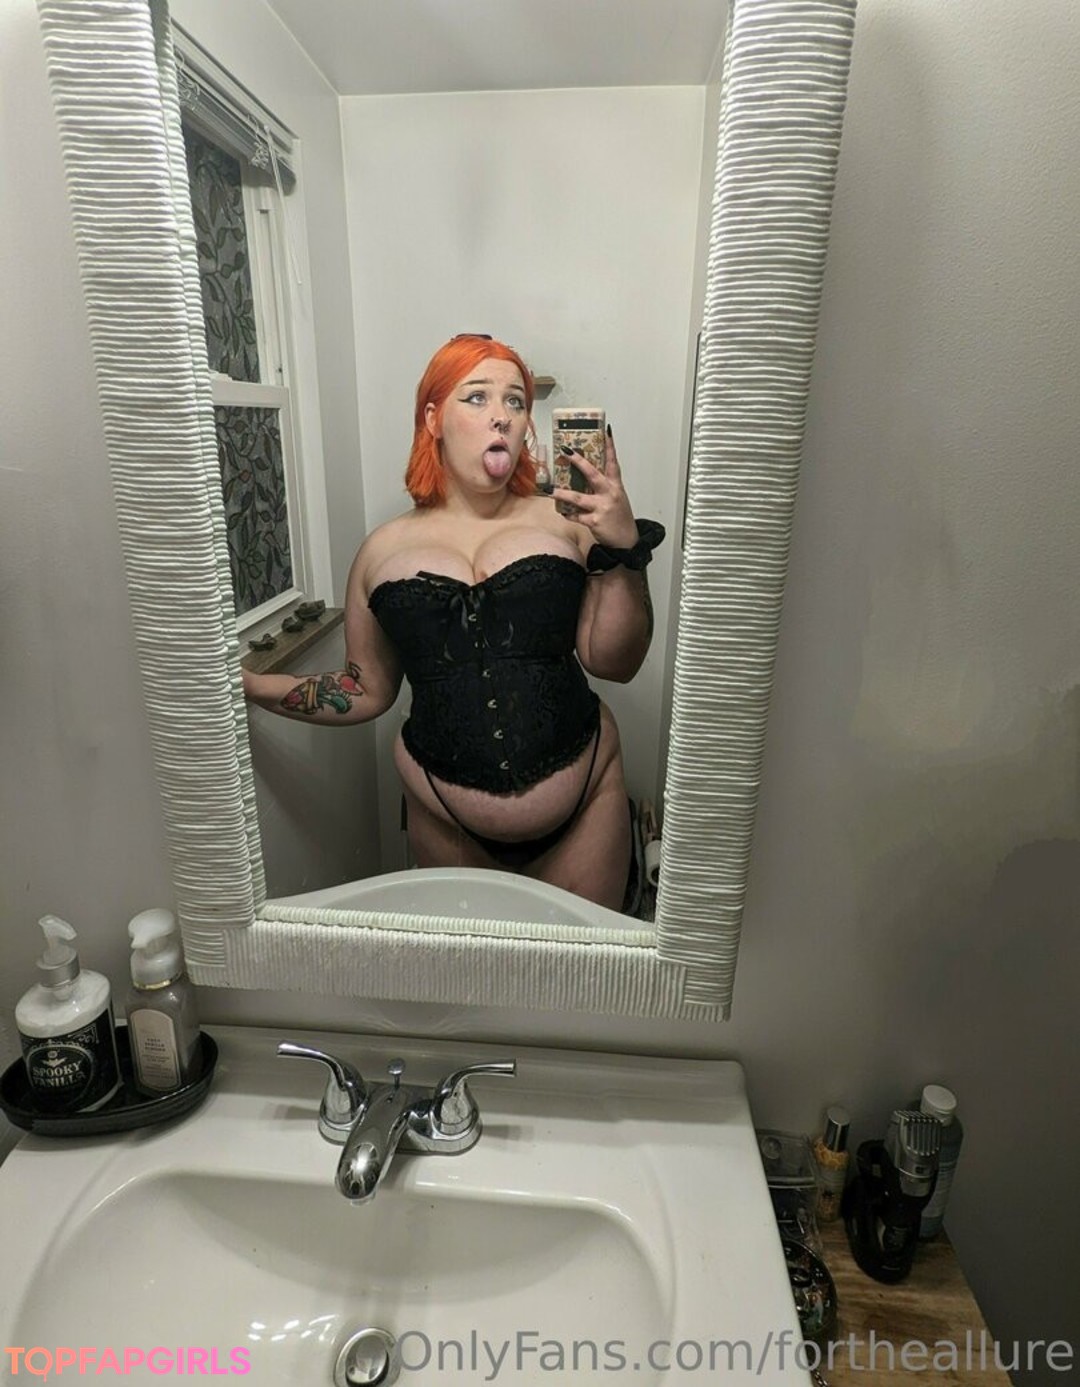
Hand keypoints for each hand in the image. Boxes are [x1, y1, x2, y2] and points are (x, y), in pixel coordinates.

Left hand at [551, 428, 637, 548]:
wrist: (627, 541)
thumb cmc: (620, 518)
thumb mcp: (616, 499)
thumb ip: (602, 488)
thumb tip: (582, 479)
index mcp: (616, 486)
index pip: (613, 462)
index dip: (610, 446)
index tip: (606, 431)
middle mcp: (610, 494)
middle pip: (592, 473)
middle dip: (579, 461)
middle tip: (567, 451)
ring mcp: (602, 507)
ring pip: (578, 497)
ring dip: (562, 493)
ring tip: (551, 491)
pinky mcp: (594, 521)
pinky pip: (576, 516)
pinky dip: (568, 514)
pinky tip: (563, 512)